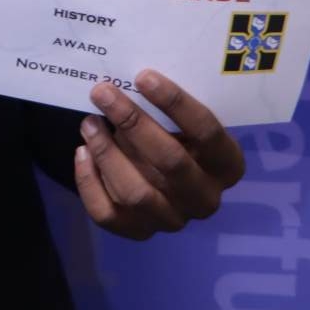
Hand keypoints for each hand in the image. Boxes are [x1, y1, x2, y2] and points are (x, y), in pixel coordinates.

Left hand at [73, 69, 243, 239]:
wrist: (164, 177)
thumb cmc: (176, 137)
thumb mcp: (182, 124)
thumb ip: (165, 108)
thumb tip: (126, 81)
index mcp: (227, 166)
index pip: (207, 132)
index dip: (176, 102)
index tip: (143, 77)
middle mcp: (205, 199)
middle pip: (170, 161)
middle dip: (132, 122)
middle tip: (102, 92)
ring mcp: (173, 220)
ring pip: (136, 192)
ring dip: (107, 152)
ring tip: (89, 123)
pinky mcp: (140, 232)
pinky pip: (108, 214)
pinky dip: (89, 182)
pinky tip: (82, 152)